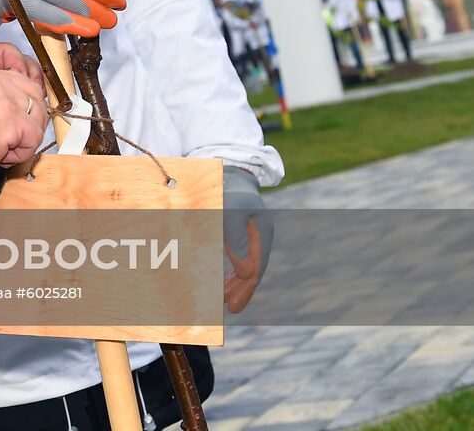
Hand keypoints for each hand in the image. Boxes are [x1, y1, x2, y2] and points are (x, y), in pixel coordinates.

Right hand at [0, 45, 47, 168]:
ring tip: (8, 144)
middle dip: (29, 111)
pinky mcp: (13, 122)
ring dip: (27, 131)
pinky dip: (23, 150)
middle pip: (31, 90)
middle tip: (17, 129)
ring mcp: (6, 100)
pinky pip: (33, 136)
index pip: (15, 68)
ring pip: (36, 112)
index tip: (19, 102)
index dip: (21, 88)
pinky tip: (4, 154)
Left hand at [223, 166, 272, 312]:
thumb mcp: (231, 210)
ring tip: (223, 302)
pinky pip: (238, 259)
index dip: (246, 286)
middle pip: (253, 270)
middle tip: (230, 309)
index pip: (256, 266)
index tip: (233, 303)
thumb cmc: (229, 191)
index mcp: (262, 231)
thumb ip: (236, 237)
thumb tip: (244, 269)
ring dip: (235, 284)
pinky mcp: (240, 237)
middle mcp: (259, 237)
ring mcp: (252, 238)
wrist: (229, 174)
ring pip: (245, 267)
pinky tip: (220, 284)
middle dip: (242, 290)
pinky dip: (230, 273)